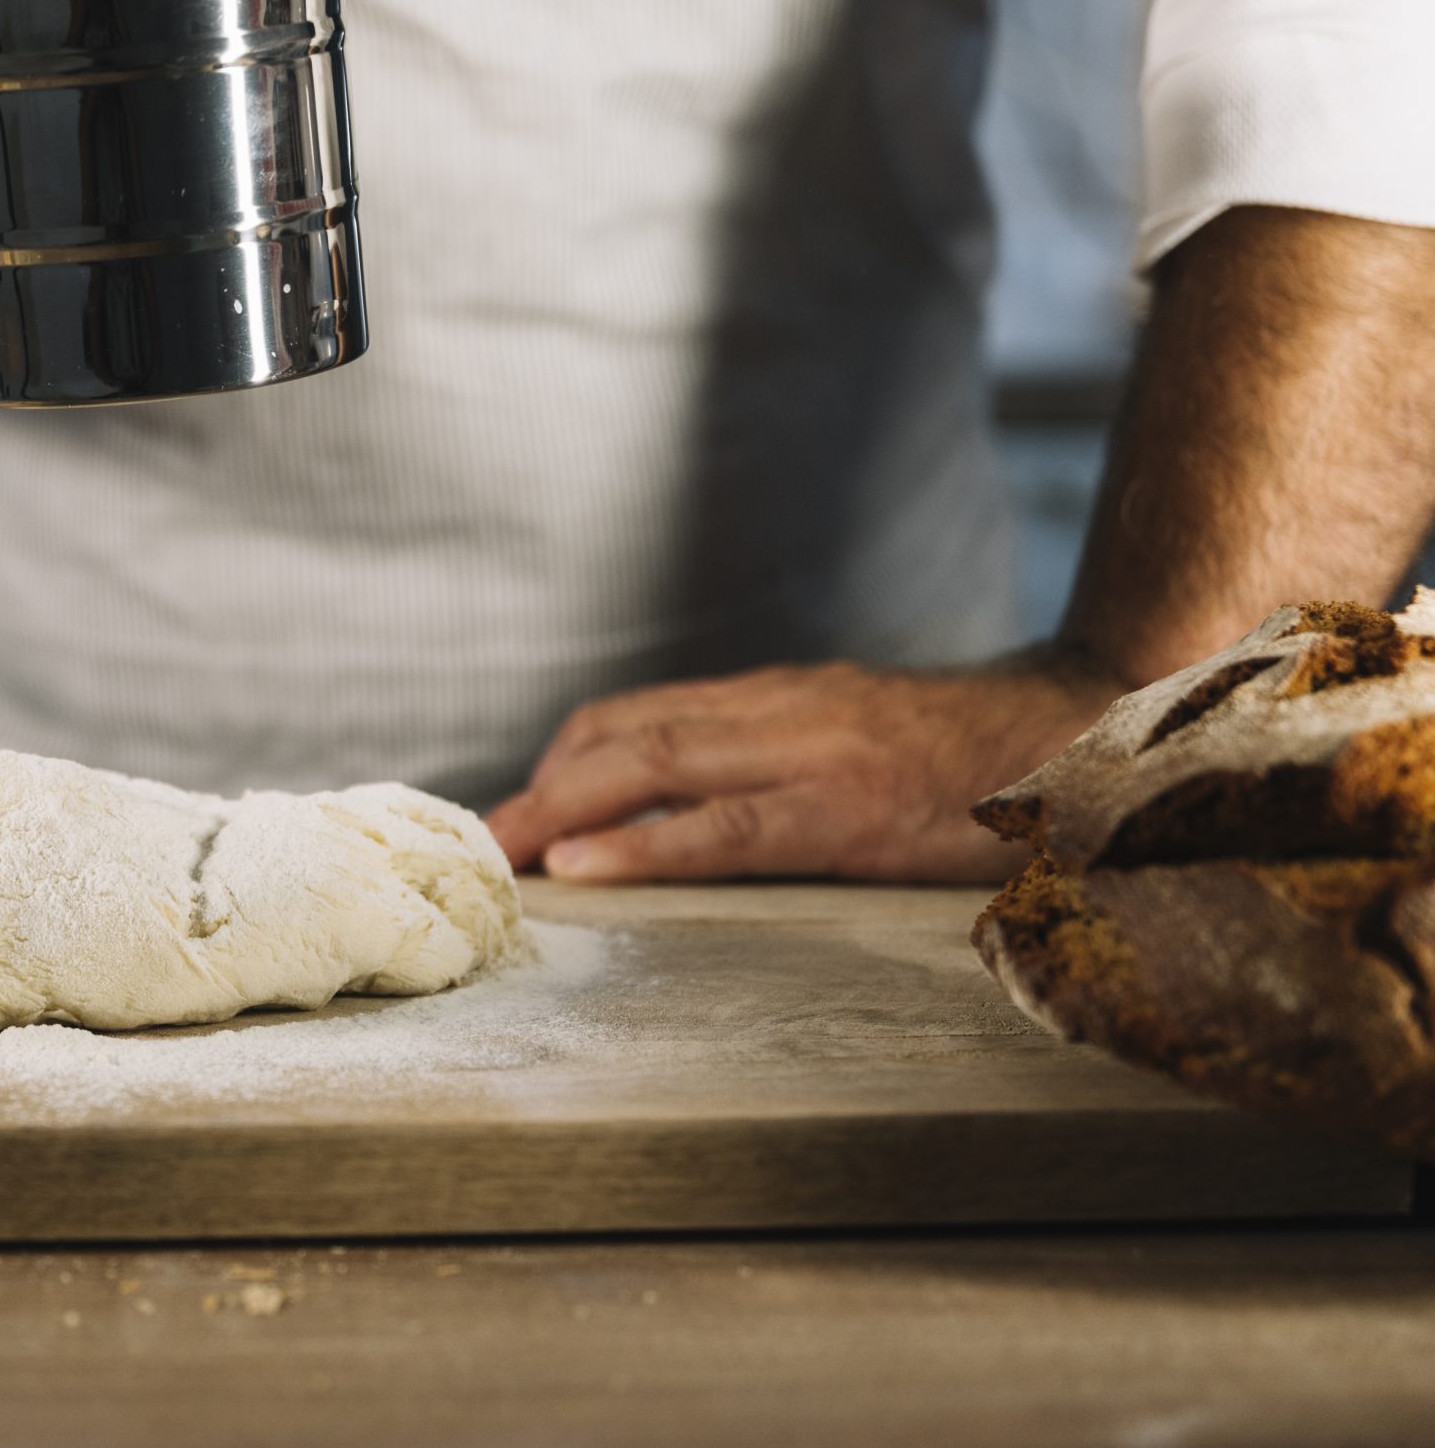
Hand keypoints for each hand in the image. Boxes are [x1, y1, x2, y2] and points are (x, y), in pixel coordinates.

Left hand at [485, 650, 1129, 884]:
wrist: (1094, 735)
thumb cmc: (980, 759)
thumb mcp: (867, 739)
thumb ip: (790, 762)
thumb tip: (705, 814)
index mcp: (784, 701)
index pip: (641, 718)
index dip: (566, 763)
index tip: (516, 809)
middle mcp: (785, 712)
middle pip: (626, 738)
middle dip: (542, 792)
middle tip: (477, 843)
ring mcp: (815, 755)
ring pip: (653, 768)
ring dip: (561, 814)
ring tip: (504, 856)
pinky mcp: (852, 812)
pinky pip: (726, 829)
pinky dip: (643, 848)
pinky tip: (586, 871)